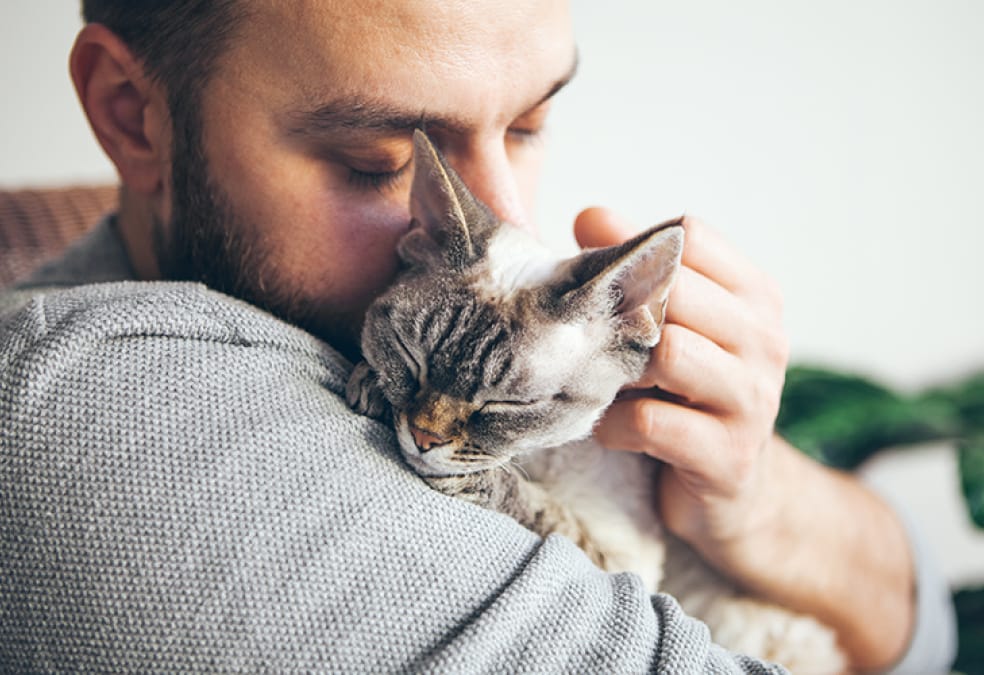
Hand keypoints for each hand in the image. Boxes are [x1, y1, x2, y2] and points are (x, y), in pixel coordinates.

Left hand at [574, 207, 915, 669]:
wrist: (739, 496)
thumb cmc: (691, 398)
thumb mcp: (676, 327)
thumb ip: (640, 272)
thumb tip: (589, 216)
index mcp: (755, 297)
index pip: (692, 235)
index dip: (635, 247)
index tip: (601, 275)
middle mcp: (765, 340)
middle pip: (675, 290)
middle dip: (622, 309)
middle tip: (591, 335)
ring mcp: (753, 400)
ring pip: (668, 352)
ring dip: (618, 369)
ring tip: (605, 384)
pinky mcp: (728, 457)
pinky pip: (652, 421)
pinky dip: (615, 424)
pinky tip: (613, 430)